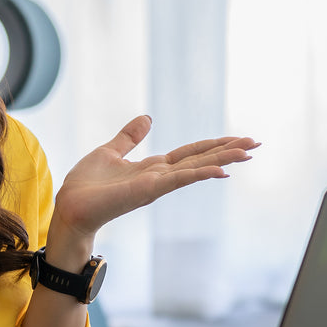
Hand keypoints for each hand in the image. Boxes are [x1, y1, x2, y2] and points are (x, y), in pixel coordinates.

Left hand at [52, 116, 257, 241]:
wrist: (70, 209)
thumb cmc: (85, 186)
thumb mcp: (109, 152)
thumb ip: (129, 137)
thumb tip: (147, 117)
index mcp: (152, 167)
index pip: (190, 153)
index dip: (213, 145)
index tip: (238, 140)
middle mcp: (159, 177)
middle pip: (201, 159)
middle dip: (228, 152)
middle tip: (256, 144)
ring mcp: (156, 185)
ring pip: (196, 168)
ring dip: (223, 160)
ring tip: (248, 152)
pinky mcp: (147, 191)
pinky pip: (179, 179)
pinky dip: (200, 173)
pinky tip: (220, 169)